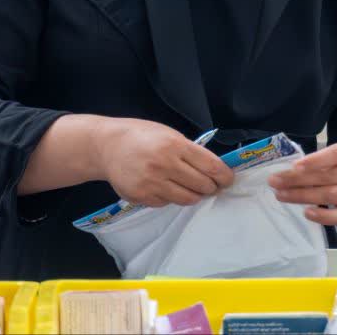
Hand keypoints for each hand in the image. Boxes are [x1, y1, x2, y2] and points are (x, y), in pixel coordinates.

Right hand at [95, 118, 233, 207]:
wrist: (107, 145)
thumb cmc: (142, 136)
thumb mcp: (168, 134)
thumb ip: (189, 150)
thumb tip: (212, 169)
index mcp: (175, 145)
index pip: (210, 166)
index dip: (224, 176)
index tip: (229, 180)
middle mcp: (164, 165)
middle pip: (201, 185)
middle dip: (211, 187)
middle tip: (212, 186)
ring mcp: (152, 183)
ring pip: (187, 199)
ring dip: (194, 195)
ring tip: (193, 189)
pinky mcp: (142, 196)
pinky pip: (167, 203)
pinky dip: (172, 198)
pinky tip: (167, 187)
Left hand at [268, 139, 336, 226]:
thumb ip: (323, 156)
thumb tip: (291, 168)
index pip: (336, 155)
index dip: (315, 161)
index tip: (294, 166)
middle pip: (327, 177)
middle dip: (297, 180)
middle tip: (275, 181)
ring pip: (330, 196)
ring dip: (303, 197)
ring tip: (281, 195)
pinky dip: (323, 217)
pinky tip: (307, 212)